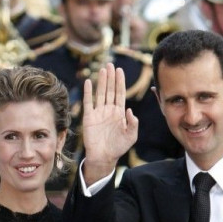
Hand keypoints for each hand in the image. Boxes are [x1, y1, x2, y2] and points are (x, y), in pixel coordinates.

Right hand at [82, 63, 138, 181]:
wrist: (103, 157)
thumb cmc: (118, 148)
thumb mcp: (131, 136)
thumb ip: (133, 123)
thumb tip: (130, 110)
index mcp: (119, 113)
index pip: (120, 94)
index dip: (120, 82)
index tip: (120, 70)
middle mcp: (109, 110)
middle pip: (110, 90)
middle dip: (111, 78)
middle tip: (110, 64)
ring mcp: (99, 113)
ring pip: (100, 93)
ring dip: (101, 81)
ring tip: (103, 69)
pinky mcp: (89, 117)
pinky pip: (88, 102)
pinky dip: (88, 92)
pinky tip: (89, 82)